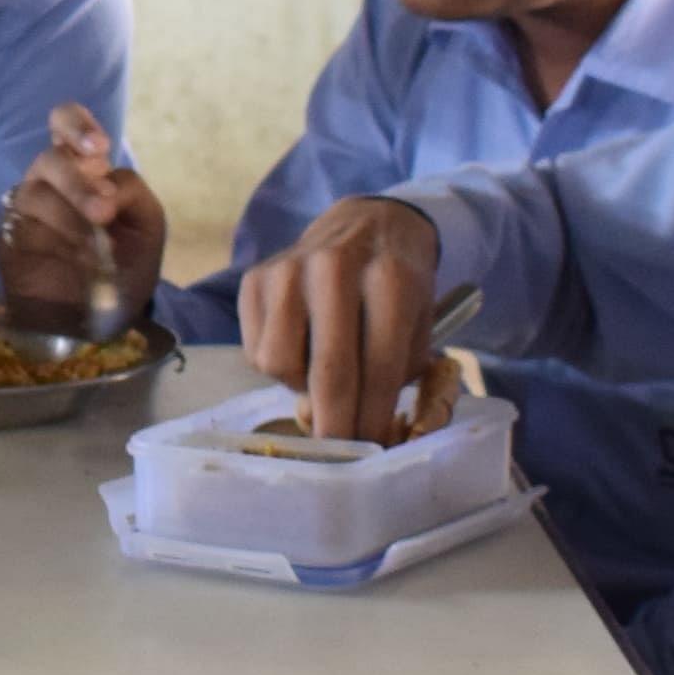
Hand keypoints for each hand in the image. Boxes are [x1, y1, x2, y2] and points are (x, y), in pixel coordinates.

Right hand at [0, 101, 162, 334]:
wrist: (102, 318)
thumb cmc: (124, 267)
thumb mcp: (147, 227)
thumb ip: (133, 193)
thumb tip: (104, 184)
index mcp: (84, 168)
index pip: (64, 123)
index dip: (75, 124)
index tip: (98, 148)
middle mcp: (50, 181)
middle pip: (50, 159)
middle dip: (78, 184)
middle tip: (102, 213)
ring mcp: (26, 208)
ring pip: (35, 193)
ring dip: (70, 219)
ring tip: (95, 250)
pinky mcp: (9, 237)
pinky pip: (23, 227)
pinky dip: (53, 243)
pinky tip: (75, 260)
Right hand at [239, 195, 441, 442]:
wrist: (367, 224)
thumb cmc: (397, 285)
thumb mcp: (419, 322)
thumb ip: (395, 374)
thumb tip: (357, 431)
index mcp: (388, 278)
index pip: (378, 368)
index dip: (374, 418)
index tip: (371, 448)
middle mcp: (334, 268)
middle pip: (328, 373)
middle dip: (336, 425)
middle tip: (339, 450)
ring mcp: (288, 269)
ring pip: (280, 364)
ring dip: (301, 387)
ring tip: (321, 373)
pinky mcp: (255, 278)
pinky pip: (256, 351)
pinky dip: (279, 366)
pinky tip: (301, 349)